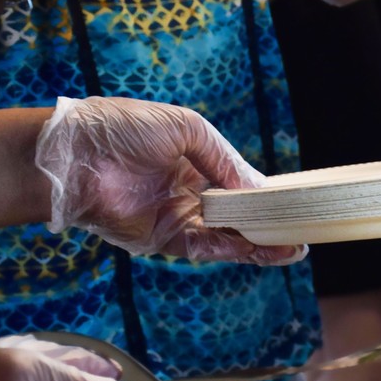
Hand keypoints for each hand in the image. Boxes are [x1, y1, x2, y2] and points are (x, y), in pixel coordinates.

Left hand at [34, 96, 306, 264]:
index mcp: (194, 164)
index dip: (266, 193)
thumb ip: (224, 158)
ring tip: (297, 245)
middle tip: (306, 227)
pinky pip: (211, 248)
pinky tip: (270, 251)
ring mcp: (180, 219)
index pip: (239, 183)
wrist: (74, 156)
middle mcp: (190, 194)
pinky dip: (241, 251)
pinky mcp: (166, 240)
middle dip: (271, 223)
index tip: (295, 200)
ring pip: (230, 235)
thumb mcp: (187, 128)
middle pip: (240, 214)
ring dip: (264, 243)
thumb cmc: (123, 128)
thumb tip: (259, 188)